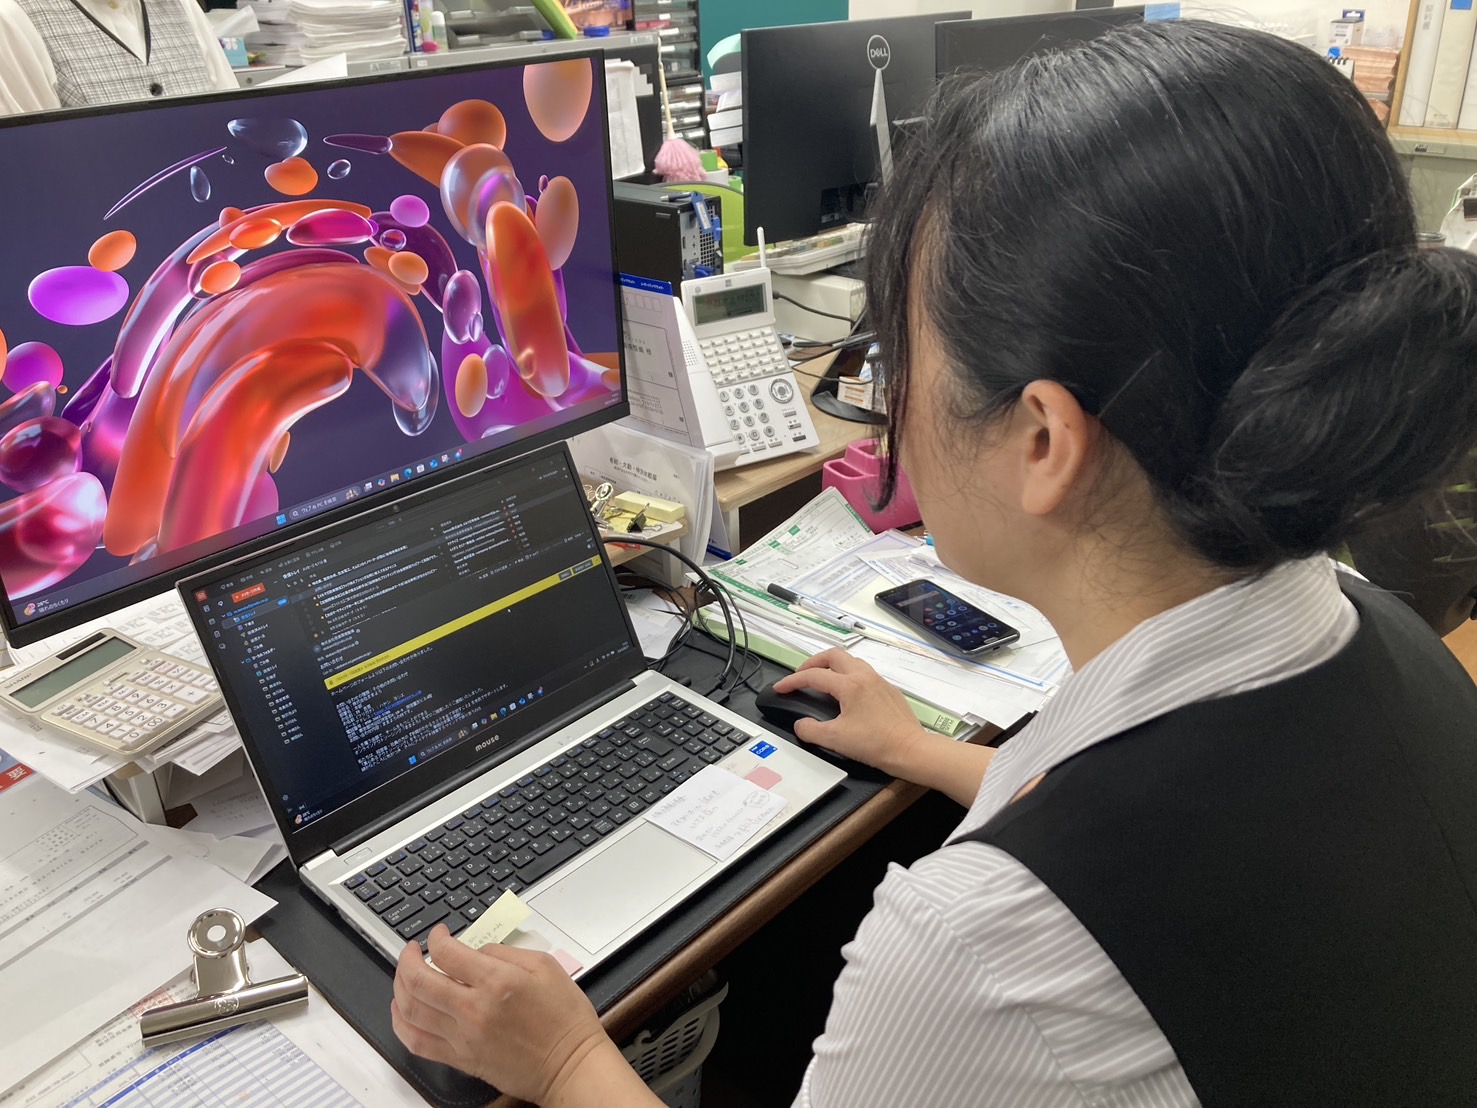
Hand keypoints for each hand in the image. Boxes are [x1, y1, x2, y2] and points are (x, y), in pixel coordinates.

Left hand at [392, 926, 606, 1102]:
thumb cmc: (564, 1018)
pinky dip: (401, 1024)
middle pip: (419, 981)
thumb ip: (505, 952)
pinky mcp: (461, 1059)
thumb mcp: (545, 966)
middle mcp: (474, 1010)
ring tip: (404, 974)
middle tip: (411, 950)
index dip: (437, 938)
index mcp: (498, 982)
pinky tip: (401, 1010)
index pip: (447, 954)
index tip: (439, 934)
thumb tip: (475, 950)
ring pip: (411, 1010)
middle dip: (407, 959)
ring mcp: (464, 1037)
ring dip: (399, 987)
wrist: (570, 1064)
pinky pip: (417, 1043)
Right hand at [771, 647, 927, 773]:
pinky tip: (847, 693)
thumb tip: (801, 725)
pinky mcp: (889, 690)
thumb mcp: (835, 740)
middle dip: (813, 662)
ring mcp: (879, 681)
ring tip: (822, 680)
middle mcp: (865, 676)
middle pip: (833, 655)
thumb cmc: (876, 744)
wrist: (910, 750)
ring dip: (832, 666)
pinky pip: (864, 673)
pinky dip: (848, 675)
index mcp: (849, 685)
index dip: (792, 681)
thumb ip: (811, 730)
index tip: (781, 687)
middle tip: (802, 675)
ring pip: (851, 661)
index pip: (814, 676)